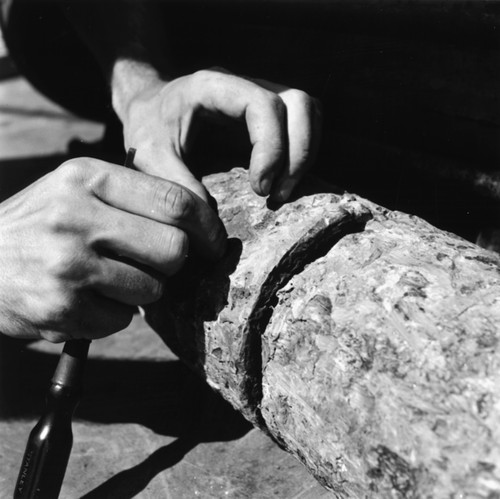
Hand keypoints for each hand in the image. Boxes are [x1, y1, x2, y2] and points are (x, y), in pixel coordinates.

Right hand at [0, 158, 225, 341]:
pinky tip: (84, 300)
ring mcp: (67, 264)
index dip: (206, 226)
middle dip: (174, 262)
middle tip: (155, 263)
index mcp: (86, 177)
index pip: (174, 201)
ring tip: (107, 279)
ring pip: (153, 289)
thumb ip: (132, 196)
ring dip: (141, 291)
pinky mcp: (61, 306)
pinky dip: (112, 315)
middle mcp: (76, 216)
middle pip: (173, 248)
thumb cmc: (40, 224)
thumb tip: (199, 221)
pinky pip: (122, 319)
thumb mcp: (77, 189)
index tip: (213, 242)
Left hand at [113, 64, 321, 201]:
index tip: (258, 188)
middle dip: (297, 154)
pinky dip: (303, 152)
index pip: (264, 104)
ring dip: (305, 153)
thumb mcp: (149, 157)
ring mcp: (260, 94)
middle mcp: (244, 84)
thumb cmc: (147, 128)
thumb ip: (178, 188)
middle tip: (276, 194)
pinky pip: (303, 123)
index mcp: (214, 86)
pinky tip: (282, 179)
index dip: (271, 147)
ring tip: (282, 191)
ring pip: (307, 110)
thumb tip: (213, 234)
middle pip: (298, 104)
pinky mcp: (268, 112)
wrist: (149, 107)